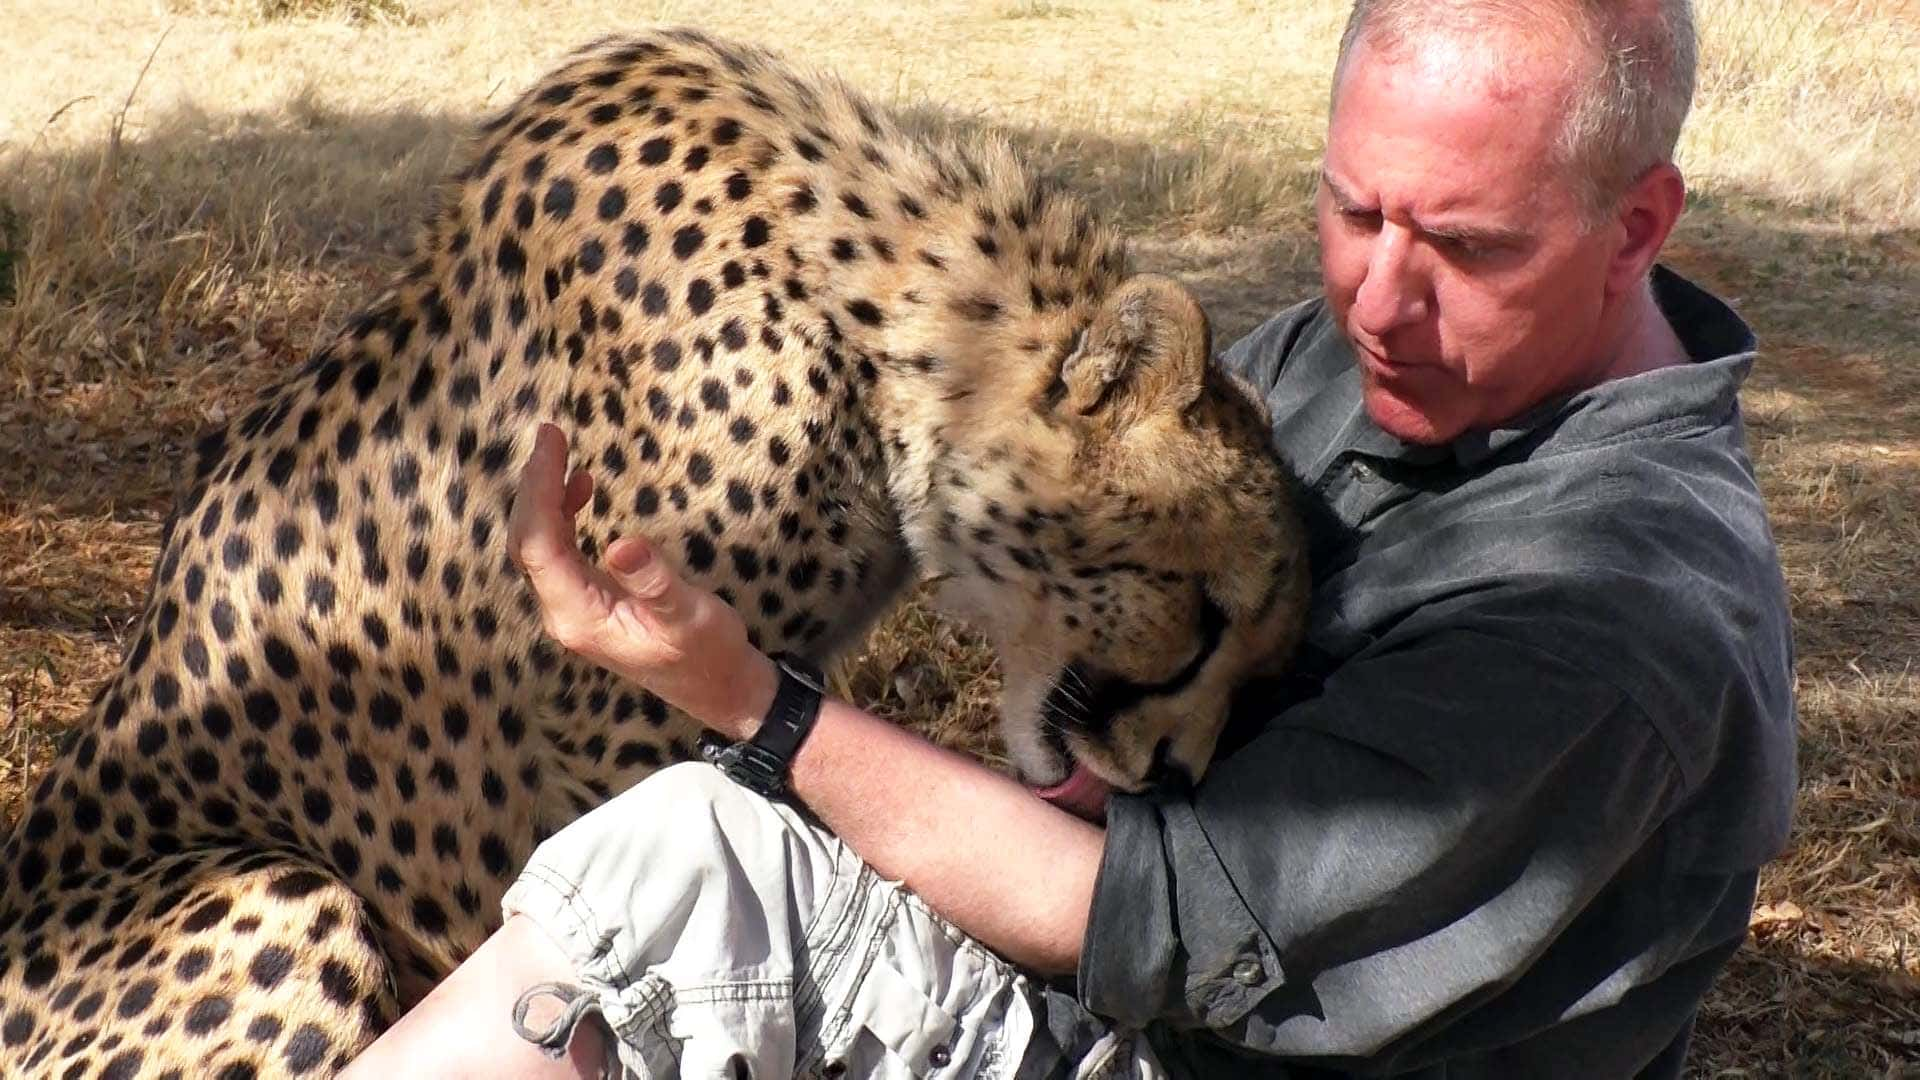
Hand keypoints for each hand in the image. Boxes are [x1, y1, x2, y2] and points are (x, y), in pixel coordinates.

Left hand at [507, 423, 778, 739]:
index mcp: (579, 616)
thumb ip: (654, 581)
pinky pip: (557, 553)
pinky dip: (561, 516)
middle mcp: (564, 614)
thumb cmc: (707, 652)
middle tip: (550, 433)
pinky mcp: (586, 602)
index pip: (540, 545)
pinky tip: (580, 490)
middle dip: (534, 486)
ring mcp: (572, 609)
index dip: (539, 491)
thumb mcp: (689, 614)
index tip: (551, 443)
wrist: (718, 687)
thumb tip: (622, 544)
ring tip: (559, 451)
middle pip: (528, 542)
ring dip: (544, 498)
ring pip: (538, 546)